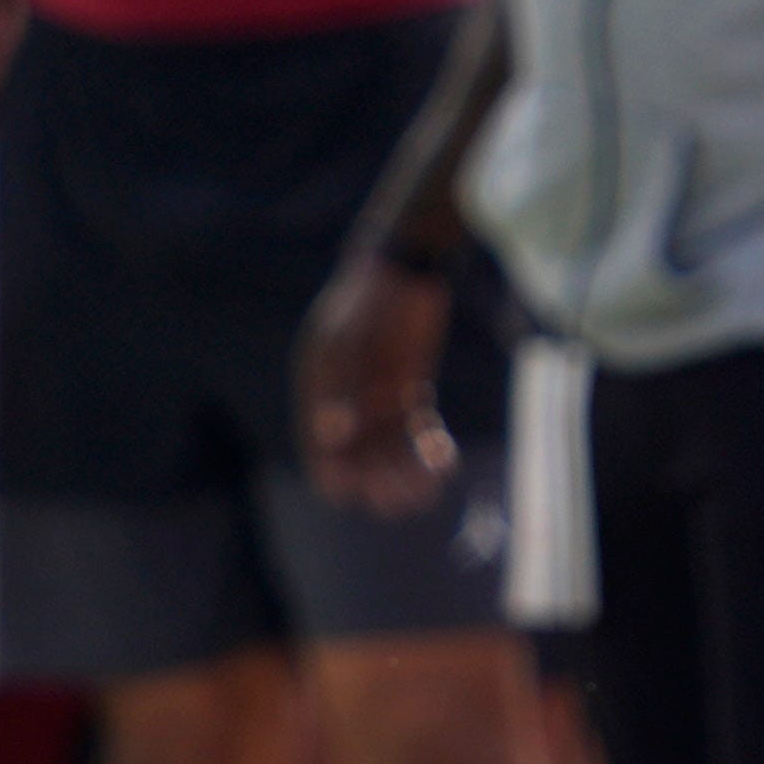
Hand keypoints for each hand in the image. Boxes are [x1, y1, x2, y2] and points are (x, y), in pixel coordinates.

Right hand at [298, 256, 455, 514]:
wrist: (409, 266)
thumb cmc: (370, 297)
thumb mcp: (350, 339)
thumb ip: (340, 385)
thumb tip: (330, 434)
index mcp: (318, 388)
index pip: (318, 445)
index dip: (332, 470)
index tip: (351, 491)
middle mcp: (347, 399)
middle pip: (358, 454)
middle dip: (377, 478)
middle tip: (401, 497)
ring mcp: (378, 397)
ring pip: (390, 449)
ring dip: (406, 471)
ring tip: (429, 488)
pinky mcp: (410, 391)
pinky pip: (418, 431)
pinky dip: (429, 449)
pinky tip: (444, 460)